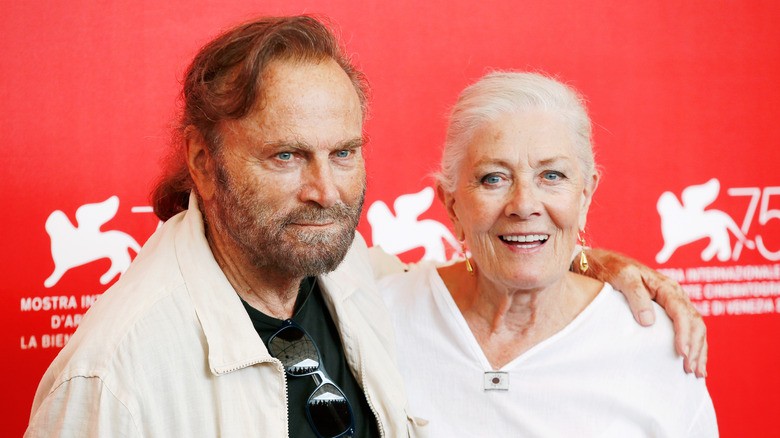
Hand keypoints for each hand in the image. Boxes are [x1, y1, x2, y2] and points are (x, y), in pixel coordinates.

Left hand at [576, 248, 707, 377]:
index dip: (684, 334)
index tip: (681, 353)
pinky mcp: (667, 313)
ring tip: (696, 373)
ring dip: (698, 350)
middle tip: (690, 370)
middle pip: (694, 323)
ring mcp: (673, 305)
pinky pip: (687, 330)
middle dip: (695, 347)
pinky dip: (694, 346)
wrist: (602, 263)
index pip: (681, 313)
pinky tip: (693, 361)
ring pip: (695, 328)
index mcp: (666, 287)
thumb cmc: (611, 269)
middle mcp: (675, 296)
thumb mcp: (621, 277)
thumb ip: (635, 295)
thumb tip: (648, 321)